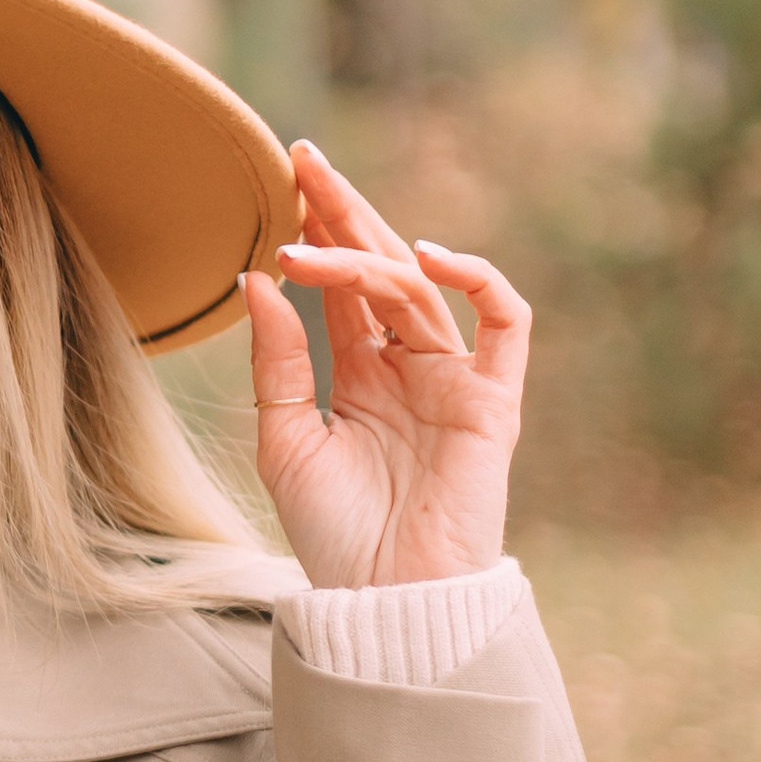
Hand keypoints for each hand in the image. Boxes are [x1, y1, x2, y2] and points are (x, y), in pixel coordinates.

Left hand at [245, 142, 530, 589]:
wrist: (386, 602)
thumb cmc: (333, 537)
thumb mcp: (285, 440)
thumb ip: (278, 360)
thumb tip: (255, 280)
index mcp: (361, 374)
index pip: (341, 285)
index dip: (316, 231)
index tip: (282, 179)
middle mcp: (409, 367)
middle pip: (379, 267)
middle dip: (343, 212)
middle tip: (302, 159)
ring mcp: (453, 379)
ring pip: (418, 288)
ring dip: (363, 256)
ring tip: (308, 239)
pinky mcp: (494, 400)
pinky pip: (505, 322)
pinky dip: (475, 279)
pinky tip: (422, 257)